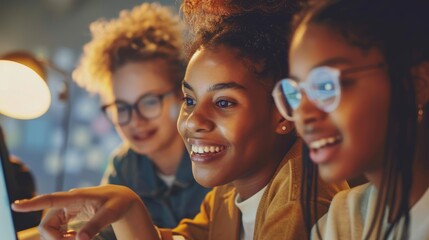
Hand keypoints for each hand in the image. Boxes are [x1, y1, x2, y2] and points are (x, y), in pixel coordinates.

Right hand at [12, 185, 157, 239]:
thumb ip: (95, 225)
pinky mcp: (68, 214)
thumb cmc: (117, 203)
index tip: (16, 206)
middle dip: (55, 239)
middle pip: (47, 224)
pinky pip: (56, 228)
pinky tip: (75, 237)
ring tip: (77, 239)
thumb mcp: (110, 214)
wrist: (121, 199)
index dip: (33, 203)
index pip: (52, 199)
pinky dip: (62, 237)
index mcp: (77, 197)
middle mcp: (68, 201)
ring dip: (58, 239)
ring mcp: (67, 208)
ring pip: (50, 228)